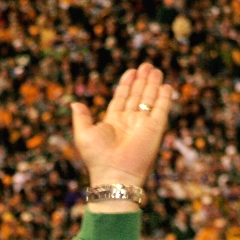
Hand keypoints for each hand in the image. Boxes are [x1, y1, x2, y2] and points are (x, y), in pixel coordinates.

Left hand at [70, 63, 172, 191]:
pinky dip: (164, 98)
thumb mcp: (83, 133)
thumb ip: (81, 117)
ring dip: (153, 84)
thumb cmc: (97, 156)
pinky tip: (166, 85)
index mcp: (114, 121)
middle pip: (137, 96)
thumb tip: (74, 103)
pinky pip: (161, 110)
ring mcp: (143, 125)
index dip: (127, 84)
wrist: (114, 174)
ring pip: (149, 100)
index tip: (131, 71)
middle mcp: (130, 122)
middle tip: (147, 65)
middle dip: (142, 80)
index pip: (122, 97)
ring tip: (155, 69)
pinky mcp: (155, 129)